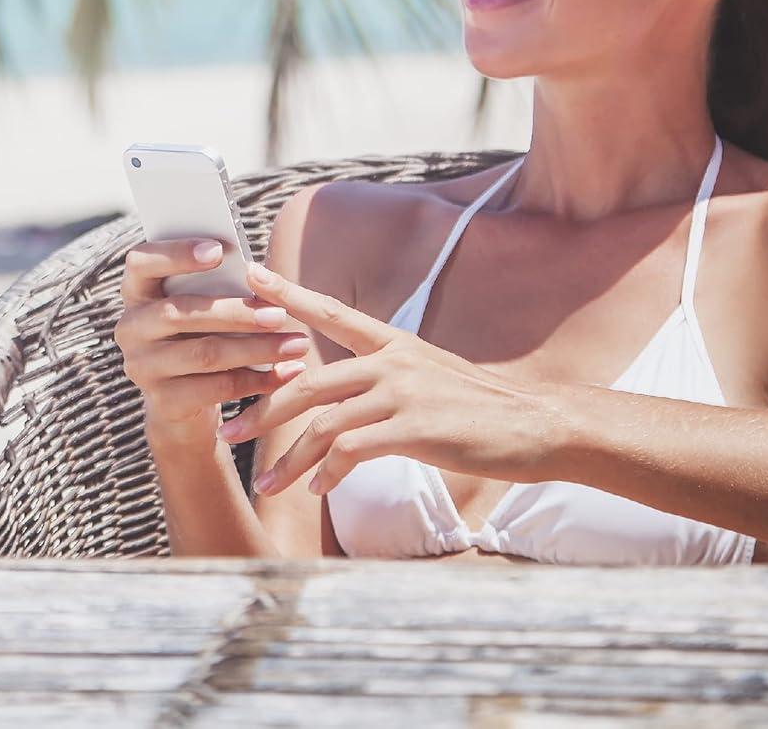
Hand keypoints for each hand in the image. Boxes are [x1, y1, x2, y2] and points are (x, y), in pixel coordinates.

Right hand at [114, 237, 314, 431]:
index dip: (176, 254)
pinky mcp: (163, 402)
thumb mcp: (202, 305)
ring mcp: (142, 368)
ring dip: (256, 348)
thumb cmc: (201, 333)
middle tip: (280, 314)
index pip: (141, 262)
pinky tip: (286, 373)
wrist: (183, 403)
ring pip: (204, 353)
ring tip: (296, 343)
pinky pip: (215, 388)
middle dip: (235, 312)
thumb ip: (217, 284)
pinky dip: (256, 380)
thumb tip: (259, 273)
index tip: (219, 250)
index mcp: (137, 291)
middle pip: (179, 312)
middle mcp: (131, 328)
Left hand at [217, 261, 567, 496]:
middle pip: (309, 381)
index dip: (287, 293)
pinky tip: (318, 491)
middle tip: (231, 429)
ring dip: (289, 459)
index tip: (250, 275)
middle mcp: (392, 360)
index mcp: (393, 342)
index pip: (330, 311)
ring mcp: (402, 392)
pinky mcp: (413, 428)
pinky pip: (351, 451)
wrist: (537, 425)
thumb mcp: (429, 377)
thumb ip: (385, 379)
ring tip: (267, 483)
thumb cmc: (481, 409)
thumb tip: (346, 396)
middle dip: (264, 407)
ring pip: (323, 423)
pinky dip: (327, 474)